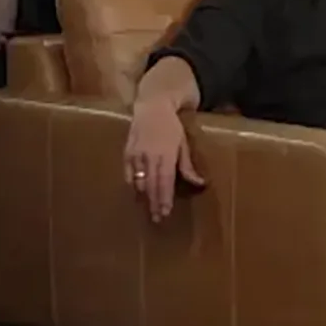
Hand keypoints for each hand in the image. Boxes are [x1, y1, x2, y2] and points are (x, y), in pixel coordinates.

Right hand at [123, 99, 205, 221]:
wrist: (152, 107)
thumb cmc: (172, 126)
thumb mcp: (183, 144)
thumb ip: (187, 165)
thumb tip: (199, 183)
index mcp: (166, 154)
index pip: (165, 181)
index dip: (165, 198)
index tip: (166, 212)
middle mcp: (149, 156)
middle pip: (151, 185)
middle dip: (154, 202)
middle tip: (158, 218)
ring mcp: (136, 154)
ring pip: (138, 181)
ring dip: (144, 196)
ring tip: (150, 209)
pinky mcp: (126, 152)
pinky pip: (128, 173)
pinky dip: (132, 184)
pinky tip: (137, 192)